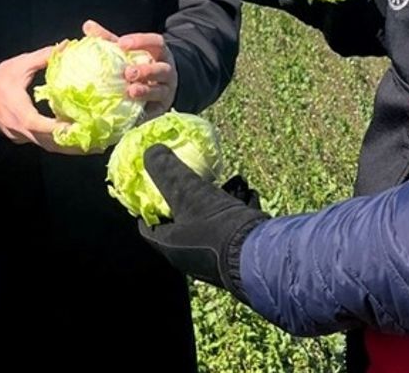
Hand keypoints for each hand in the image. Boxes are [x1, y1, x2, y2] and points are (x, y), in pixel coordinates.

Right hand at [0, 46, 85, 154]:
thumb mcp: (20, 65)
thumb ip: (43, 57)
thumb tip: (66, 45)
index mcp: (20, 113)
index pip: (43, 126)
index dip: (62, 130)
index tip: (82, 129)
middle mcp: (21, 130)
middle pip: (51, 144)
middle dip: (74, 145)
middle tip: (98, 143)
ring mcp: (21, 137)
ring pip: (48, 147)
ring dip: (69, 148)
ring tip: (93, 145)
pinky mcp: (22, 137)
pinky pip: (43, 143)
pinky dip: (59, 143)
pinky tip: (75, 139)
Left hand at [82, 20, 175, 119]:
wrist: (157, 87)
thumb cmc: (137, 64)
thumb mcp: (126, 51)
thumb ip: (109, 39)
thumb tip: (88, 25)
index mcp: (159, 53)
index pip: (156, 42)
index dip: (141, 41)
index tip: (121, 44)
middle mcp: (167, 71)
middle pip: (161, 68)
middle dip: (146, 70)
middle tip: (128, 72)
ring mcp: (166, 90)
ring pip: (160, 90)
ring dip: (146, 90)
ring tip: (131, 91)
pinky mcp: (162, 108)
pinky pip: (155, 111)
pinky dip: (145, 112)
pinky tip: (134, 113)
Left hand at [138, 145, 268, 302]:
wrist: (263, 255)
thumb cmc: (217, 227)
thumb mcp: (187, 191)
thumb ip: (167, 170)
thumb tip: (151, 151)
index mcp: (170, 246)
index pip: (148, 227)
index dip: (145, 207)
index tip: (147, 188)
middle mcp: (190, 255)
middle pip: (180, 222)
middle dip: (184, 199)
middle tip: (187, 179)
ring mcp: (215, 255)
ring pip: (208, 222)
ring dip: (213, 200)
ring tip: (223, 182)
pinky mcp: (239, 252)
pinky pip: (232, 227)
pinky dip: (235, 209)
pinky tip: (246, 193)